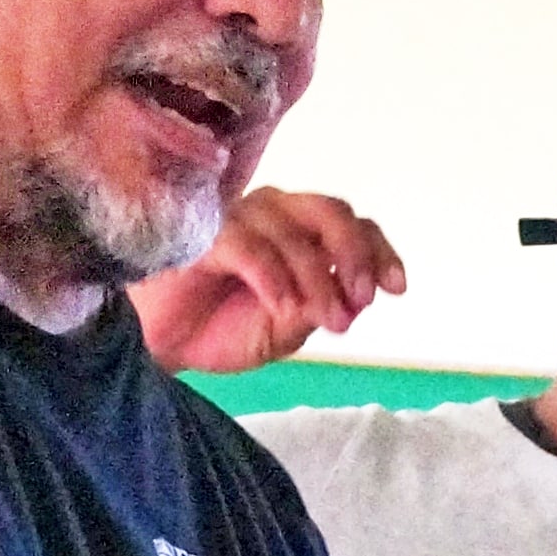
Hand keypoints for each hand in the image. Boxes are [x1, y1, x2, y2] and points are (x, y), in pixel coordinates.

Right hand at [131, 189, 407, 373]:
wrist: (160, 344)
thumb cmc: (220, 329)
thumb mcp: (285, 330)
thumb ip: (319, 309)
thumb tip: (354, 298)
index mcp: (299, 235)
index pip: (351, 224)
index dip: (379, 250)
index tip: (396, 288)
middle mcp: (274, 216)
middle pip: (330, 211)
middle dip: (355, 255)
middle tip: (359, 301)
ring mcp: (238, 219)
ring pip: (292, 229)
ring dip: (318, 277)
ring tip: (326, 321)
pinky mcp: (201, 232)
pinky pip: (248, 244)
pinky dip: (273, 276)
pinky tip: (281, 307)